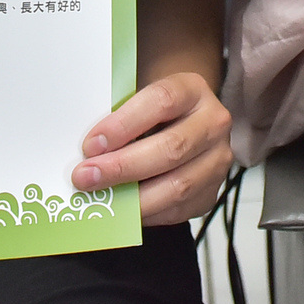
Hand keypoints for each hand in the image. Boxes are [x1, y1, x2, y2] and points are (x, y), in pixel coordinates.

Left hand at [72, 72, 233, 226]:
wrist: (185, 123)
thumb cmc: (152, 112)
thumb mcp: (139, 100)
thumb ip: (119, 118)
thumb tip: (86, 152)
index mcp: (193, 89)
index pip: (162, 101)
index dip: (124, 124)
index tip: (91, 144)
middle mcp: (213, 123)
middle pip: (171, 148)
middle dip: (123, 166)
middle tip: (86, 176)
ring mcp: (217, 160)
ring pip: (178, 185)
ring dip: (133, 197)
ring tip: (101, 199)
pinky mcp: (211, 193)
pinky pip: (178, 210)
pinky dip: (146, 213)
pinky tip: (122, 210)